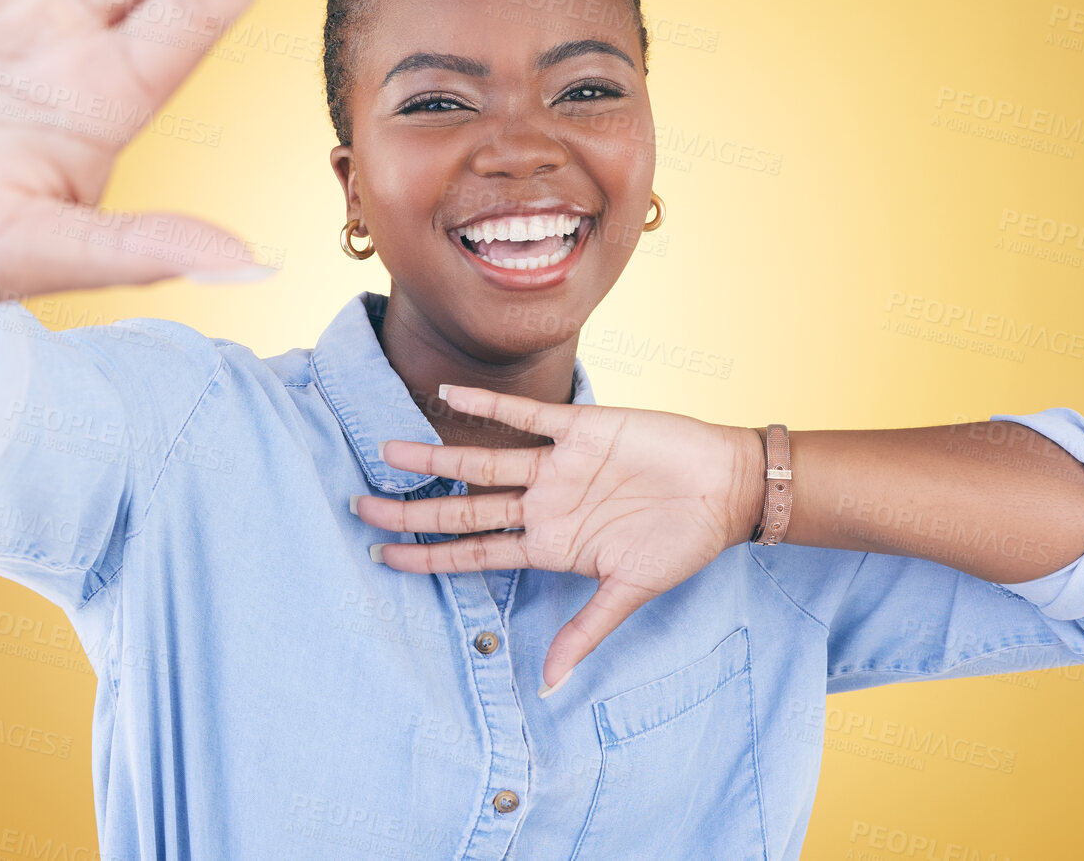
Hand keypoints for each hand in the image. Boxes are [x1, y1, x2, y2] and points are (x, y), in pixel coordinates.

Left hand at [360, 384, 768, 695]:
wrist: (726, 489)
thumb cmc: (683, 543)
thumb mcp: (631, 592)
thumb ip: (585, 633)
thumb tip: (549, 688)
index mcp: (549, 545)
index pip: (473, 554)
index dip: (426, 557)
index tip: (380, 556)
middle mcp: (543, 504)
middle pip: (463, 510)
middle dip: (411, 511)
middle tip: (357, 507)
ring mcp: (557, 466)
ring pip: (482, 462)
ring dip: (435, 457)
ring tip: (387, 451)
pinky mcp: (580, 429)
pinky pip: (526, 417)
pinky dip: (488, 407)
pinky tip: (448, 396)